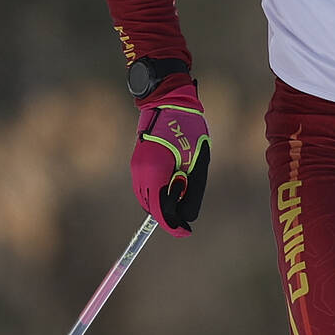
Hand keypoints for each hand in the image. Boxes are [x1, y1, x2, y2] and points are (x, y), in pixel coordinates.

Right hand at [131, 83, 211, 233]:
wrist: (169, 102)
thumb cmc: (189, 130)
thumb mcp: (198, 164)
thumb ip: (192, 192)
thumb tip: (186, 219)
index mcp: (156, 171)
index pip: (160, 210)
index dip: (172, 225)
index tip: (185, 232)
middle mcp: (140, 171)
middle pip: (151, 208)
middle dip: (168, 215)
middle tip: (186, 215)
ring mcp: (135, 166)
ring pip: (146, 199)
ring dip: (162, 204)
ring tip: (181, 193)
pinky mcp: (136, 162)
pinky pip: (144, 187)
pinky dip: (157, 193)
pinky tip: (172, 186)